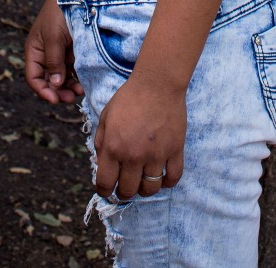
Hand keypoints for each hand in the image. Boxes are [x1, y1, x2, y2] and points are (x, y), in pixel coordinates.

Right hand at [24, 0, 83, 103]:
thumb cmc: (59, 12)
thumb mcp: (54, 37)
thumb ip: (54, 61)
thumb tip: (55, 85)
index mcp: (34, 51)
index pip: (34, 78)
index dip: (43, 91)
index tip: (55, 99)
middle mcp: (45, 54)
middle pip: (48, 81)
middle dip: (58, 91)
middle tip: (72, 97)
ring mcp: (59, 53)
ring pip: (61, 78)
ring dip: (69, 86)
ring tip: (80, 90)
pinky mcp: (71, 50)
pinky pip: (72, 69)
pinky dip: (76, 77)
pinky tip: (84, 81)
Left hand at [93, 74, 185, 200]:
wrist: (157, 83)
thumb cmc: (129, 98)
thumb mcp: (106, 116)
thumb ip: (101, 142)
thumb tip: (101, 165)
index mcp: (114, 147)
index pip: (105, 183)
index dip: (104, 190)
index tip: (107, 189)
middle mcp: (134, 155)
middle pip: (128, 191)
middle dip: (124, 192)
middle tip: (125, 186)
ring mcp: (156, 155)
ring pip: (150, 189)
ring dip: (144, 189)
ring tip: (143, 181)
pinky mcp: (175, 150)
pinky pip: (173, 178)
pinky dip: (168, 182)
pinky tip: (162, 176)